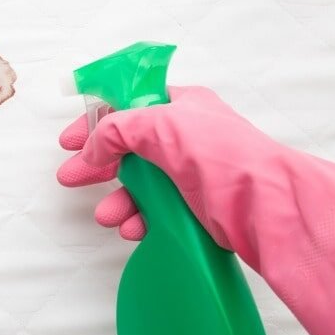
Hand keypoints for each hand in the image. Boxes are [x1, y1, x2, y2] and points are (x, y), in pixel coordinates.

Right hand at [56, 86, 273, 248]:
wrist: (264, 205)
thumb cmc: (222, 154)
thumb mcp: (159, 124)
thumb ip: (116, 130)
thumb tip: (92, 148)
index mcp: (180, 107)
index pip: (128, 106)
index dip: (97, 121)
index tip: (71, 139)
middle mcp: (185, 138)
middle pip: (128, 149)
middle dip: (97, 166)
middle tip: (71, 177)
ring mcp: (190, 173)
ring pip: (140, 186)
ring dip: (118, 200)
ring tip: (106, 216)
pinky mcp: (194, 206)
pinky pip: (155, 212)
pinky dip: (139, 220)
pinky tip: (132, 228)